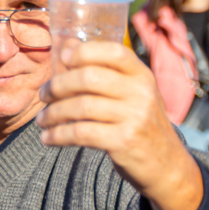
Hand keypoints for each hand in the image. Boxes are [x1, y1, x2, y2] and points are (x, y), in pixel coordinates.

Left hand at [36, 39, 202, 209]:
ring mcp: (134, 116)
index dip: (84, 51)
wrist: (166, 164)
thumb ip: (104, 71)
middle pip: (89, 78)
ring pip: (81, 106)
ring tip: (42, 119)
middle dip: (58, 86)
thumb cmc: (140, 123)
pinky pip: (81, 133)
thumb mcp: (133, 93)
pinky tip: (48, 138)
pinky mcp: (124, 141)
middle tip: (43, 95)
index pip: (113, 51)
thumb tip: (66, 44)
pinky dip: (58, 135)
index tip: (61, 57)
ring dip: (53, 113)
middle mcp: (141, 92)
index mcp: (142, 74)